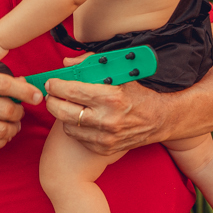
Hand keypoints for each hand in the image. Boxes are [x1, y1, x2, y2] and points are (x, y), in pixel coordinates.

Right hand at [0, 68, 40, 151]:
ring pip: (4, 130)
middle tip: (19, 113)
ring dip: (13, 129)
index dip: (26, 92)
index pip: (5, 84)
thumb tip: (25, 82)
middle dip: (20, 113)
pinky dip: (2, 141)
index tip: (38, 96)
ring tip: (12, 125)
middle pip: (8, 110)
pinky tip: (1, 135)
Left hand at [43, 72, 166, 155]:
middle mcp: (107, 120)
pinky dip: (76, 127)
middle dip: (52, 101)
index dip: (56, 85)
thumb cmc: (139, 93)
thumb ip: (91, 65)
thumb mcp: (120, 74)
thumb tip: (67, 64)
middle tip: (52, 95)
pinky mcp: (104, 149)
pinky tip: (83, 119)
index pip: (72, 91)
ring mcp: (105, 138)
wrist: (160, 119)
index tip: (51, 82)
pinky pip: (78, 137)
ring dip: (64, 115)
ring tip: (70, 106)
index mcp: (111, 97)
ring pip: (67, 126)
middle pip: (62, 111)